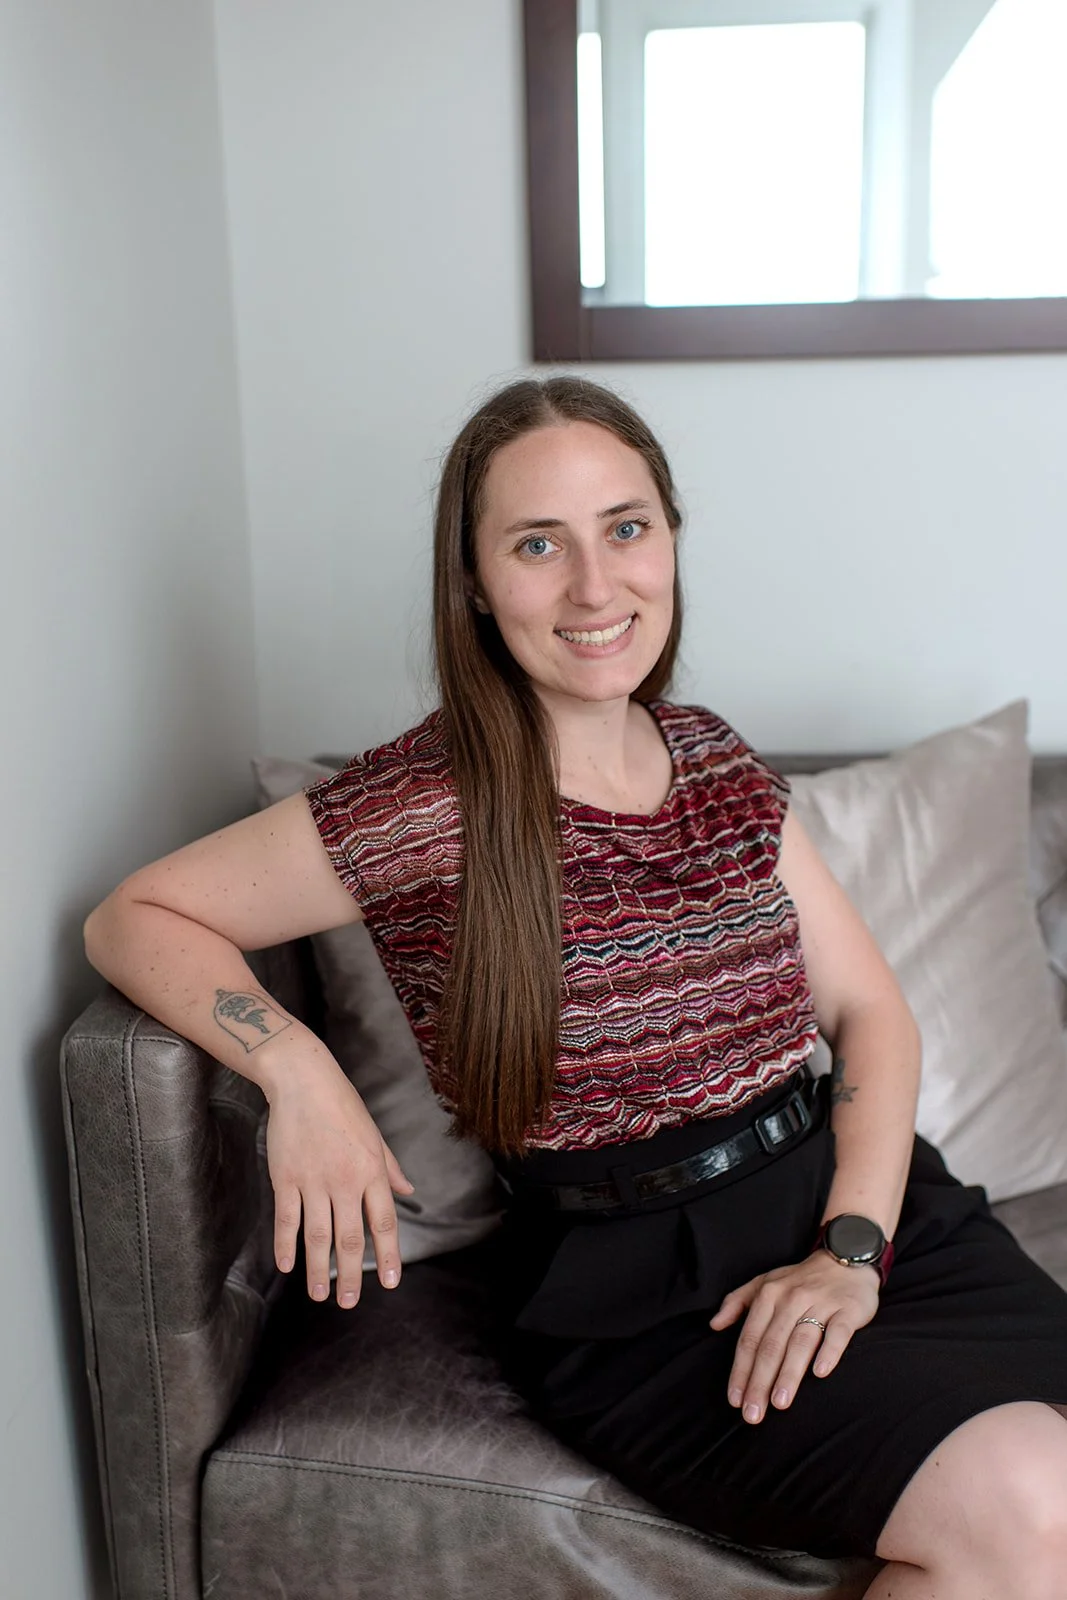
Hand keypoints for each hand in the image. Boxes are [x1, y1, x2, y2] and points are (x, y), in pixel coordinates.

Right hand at [263, 1054, 414, 1308]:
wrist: (303, 1080)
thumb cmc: (342, 1105)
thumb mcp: (375, 1135)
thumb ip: (390, 1168)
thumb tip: (409, 1190)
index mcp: (372, 1170)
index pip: (383, 1222)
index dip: (387, 1255)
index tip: (389, 1283)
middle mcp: (345, 1180)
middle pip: (349, 1238)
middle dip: (349, 1275)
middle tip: (349, 1303)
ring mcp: (313, 1180)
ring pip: (318, 1236)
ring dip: (318, 1270)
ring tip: (319, 1295)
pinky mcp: (286, 1177)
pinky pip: (287, 1219)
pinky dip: (286, 1245)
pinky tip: (288, 1266)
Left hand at [708, 1251, 879, 1423]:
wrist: (845, 1259)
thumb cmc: (800, 1279)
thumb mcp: (765, 1282)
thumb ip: (736, 1301)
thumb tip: (714, 1325)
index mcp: (769, 1295)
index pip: (750, 1338)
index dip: (740, 1370)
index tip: (735, 1400)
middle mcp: (791, 1299)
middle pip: (771, 1345)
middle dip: (759, 1381)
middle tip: (753, 1414)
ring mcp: (821, 1303)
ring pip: (800, 1341)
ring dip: (789, 1373)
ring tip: (780, 1403)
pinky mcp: (848, 1310)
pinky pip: (838, 1333)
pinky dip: (829, 1352)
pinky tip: (820, 1373)